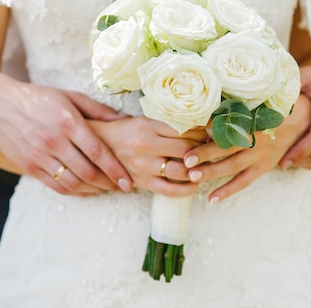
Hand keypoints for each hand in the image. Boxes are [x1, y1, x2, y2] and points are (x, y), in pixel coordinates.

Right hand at [0, 71, 133, 194]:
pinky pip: (56, 186)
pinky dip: (74, 192)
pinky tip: (86, 190)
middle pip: (87, 172)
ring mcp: (39, 156)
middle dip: (108, 183)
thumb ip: (98, 110)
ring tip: (106, 188)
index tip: (128, 181)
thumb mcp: (70, 96)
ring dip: (93, 190)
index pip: (97, 152)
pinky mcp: (29, 167)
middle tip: (121, 186)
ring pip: (72, 183)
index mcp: (68, 122)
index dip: (115, 170)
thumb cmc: (39, 98)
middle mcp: (54, 141)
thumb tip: (124, 120)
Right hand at [89, 117, 207, 196]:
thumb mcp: (145, 119)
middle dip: (204, 151)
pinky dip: (187, 189)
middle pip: (187, 150)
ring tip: (206, 166)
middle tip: (212, 150)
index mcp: (148, 125)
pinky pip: (170, 190)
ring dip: (199, 170)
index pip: (185, 129)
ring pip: (182, 171)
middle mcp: (146, 145)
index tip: (210, 134)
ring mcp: (144, 166)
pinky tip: (194, 184)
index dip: (202, 133)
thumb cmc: (126, 131)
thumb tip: (198, 124)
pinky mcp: (142, 182)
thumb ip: (168, 122)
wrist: (98, 145)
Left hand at [181, 95, 310, 202]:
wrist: (304, 119)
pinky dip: (227, 191)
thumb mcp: (257, 99)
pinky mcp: (263, 167)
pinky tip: (210, 199)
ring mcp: (260, 154)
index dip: (209, 125)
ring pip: (233, 165)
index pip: (228, 121)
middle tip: (186, 159)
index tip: (189, 128)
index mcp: (254, 117)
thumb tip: (204, 102)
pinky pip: (244, 182)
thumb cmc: (272, 105)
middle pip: (228, 146)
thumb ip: (234, 102)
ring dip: (212, 172)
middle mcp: (256, 137)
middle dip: (206, 153)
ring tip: (192, 177)